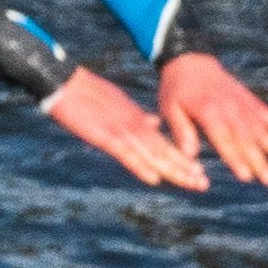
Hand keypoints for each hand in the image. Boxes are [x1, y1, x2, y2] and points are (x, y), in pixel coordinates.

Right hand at [39, 66, 208, 188]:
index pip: (164, 142)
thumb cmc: (85, 93)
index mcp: (136, 118)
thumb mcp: (118, 102)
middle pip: (164, 151)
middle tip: (203, 184)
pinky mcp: (104, 135)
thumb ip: (137, 115)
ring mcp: (120, 130)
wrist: (63, 83)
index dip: (182, 158)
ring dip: (172, 171)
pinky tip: (153, 179)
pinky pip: (126, 154)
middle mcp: (134, 125)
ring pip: (152, 154)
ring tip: (191, 183)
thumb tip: (155, 123)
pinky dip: (140, 167)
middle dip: (184, 169)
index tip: (198, 172)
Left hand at [155, 51, 267, 185]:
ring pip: (264, 131)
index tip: (246, 176)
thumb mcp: (169, 107)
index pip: (223, 139)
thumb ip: (181, 130)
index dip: (234, 158)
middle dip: (260, 161)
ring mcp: (245, 106)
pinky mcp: (254, 103)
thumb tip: (189, 154)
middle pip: (247, 139)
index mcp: (208, 113)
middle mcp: (230, 110)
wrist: (191, 61)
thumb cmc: (176, 90)